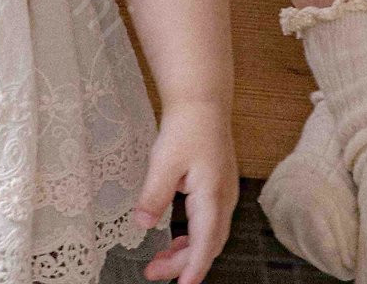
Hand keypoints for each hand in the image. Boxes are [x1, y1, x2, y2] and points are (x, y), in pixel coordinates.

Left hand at [132, 96, 237, 283]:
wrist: (202, 99)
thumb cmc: (187, 126)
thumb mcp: (164, 161)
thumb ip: (154, 195)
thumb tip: (142, 225)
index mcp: (212, 195)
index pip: (205, 243)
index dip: (193, 269)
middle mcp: (224, 198)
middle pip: (208, 244)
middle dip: (183, 264)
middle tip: (152, 271)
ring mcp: (224, 193)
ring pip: (210, 235)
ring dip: (187, 252)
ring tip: (159, 261)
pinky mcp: (218, 188)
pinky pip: (209, 223)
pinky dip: (193, 237)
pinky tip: (175, 238)